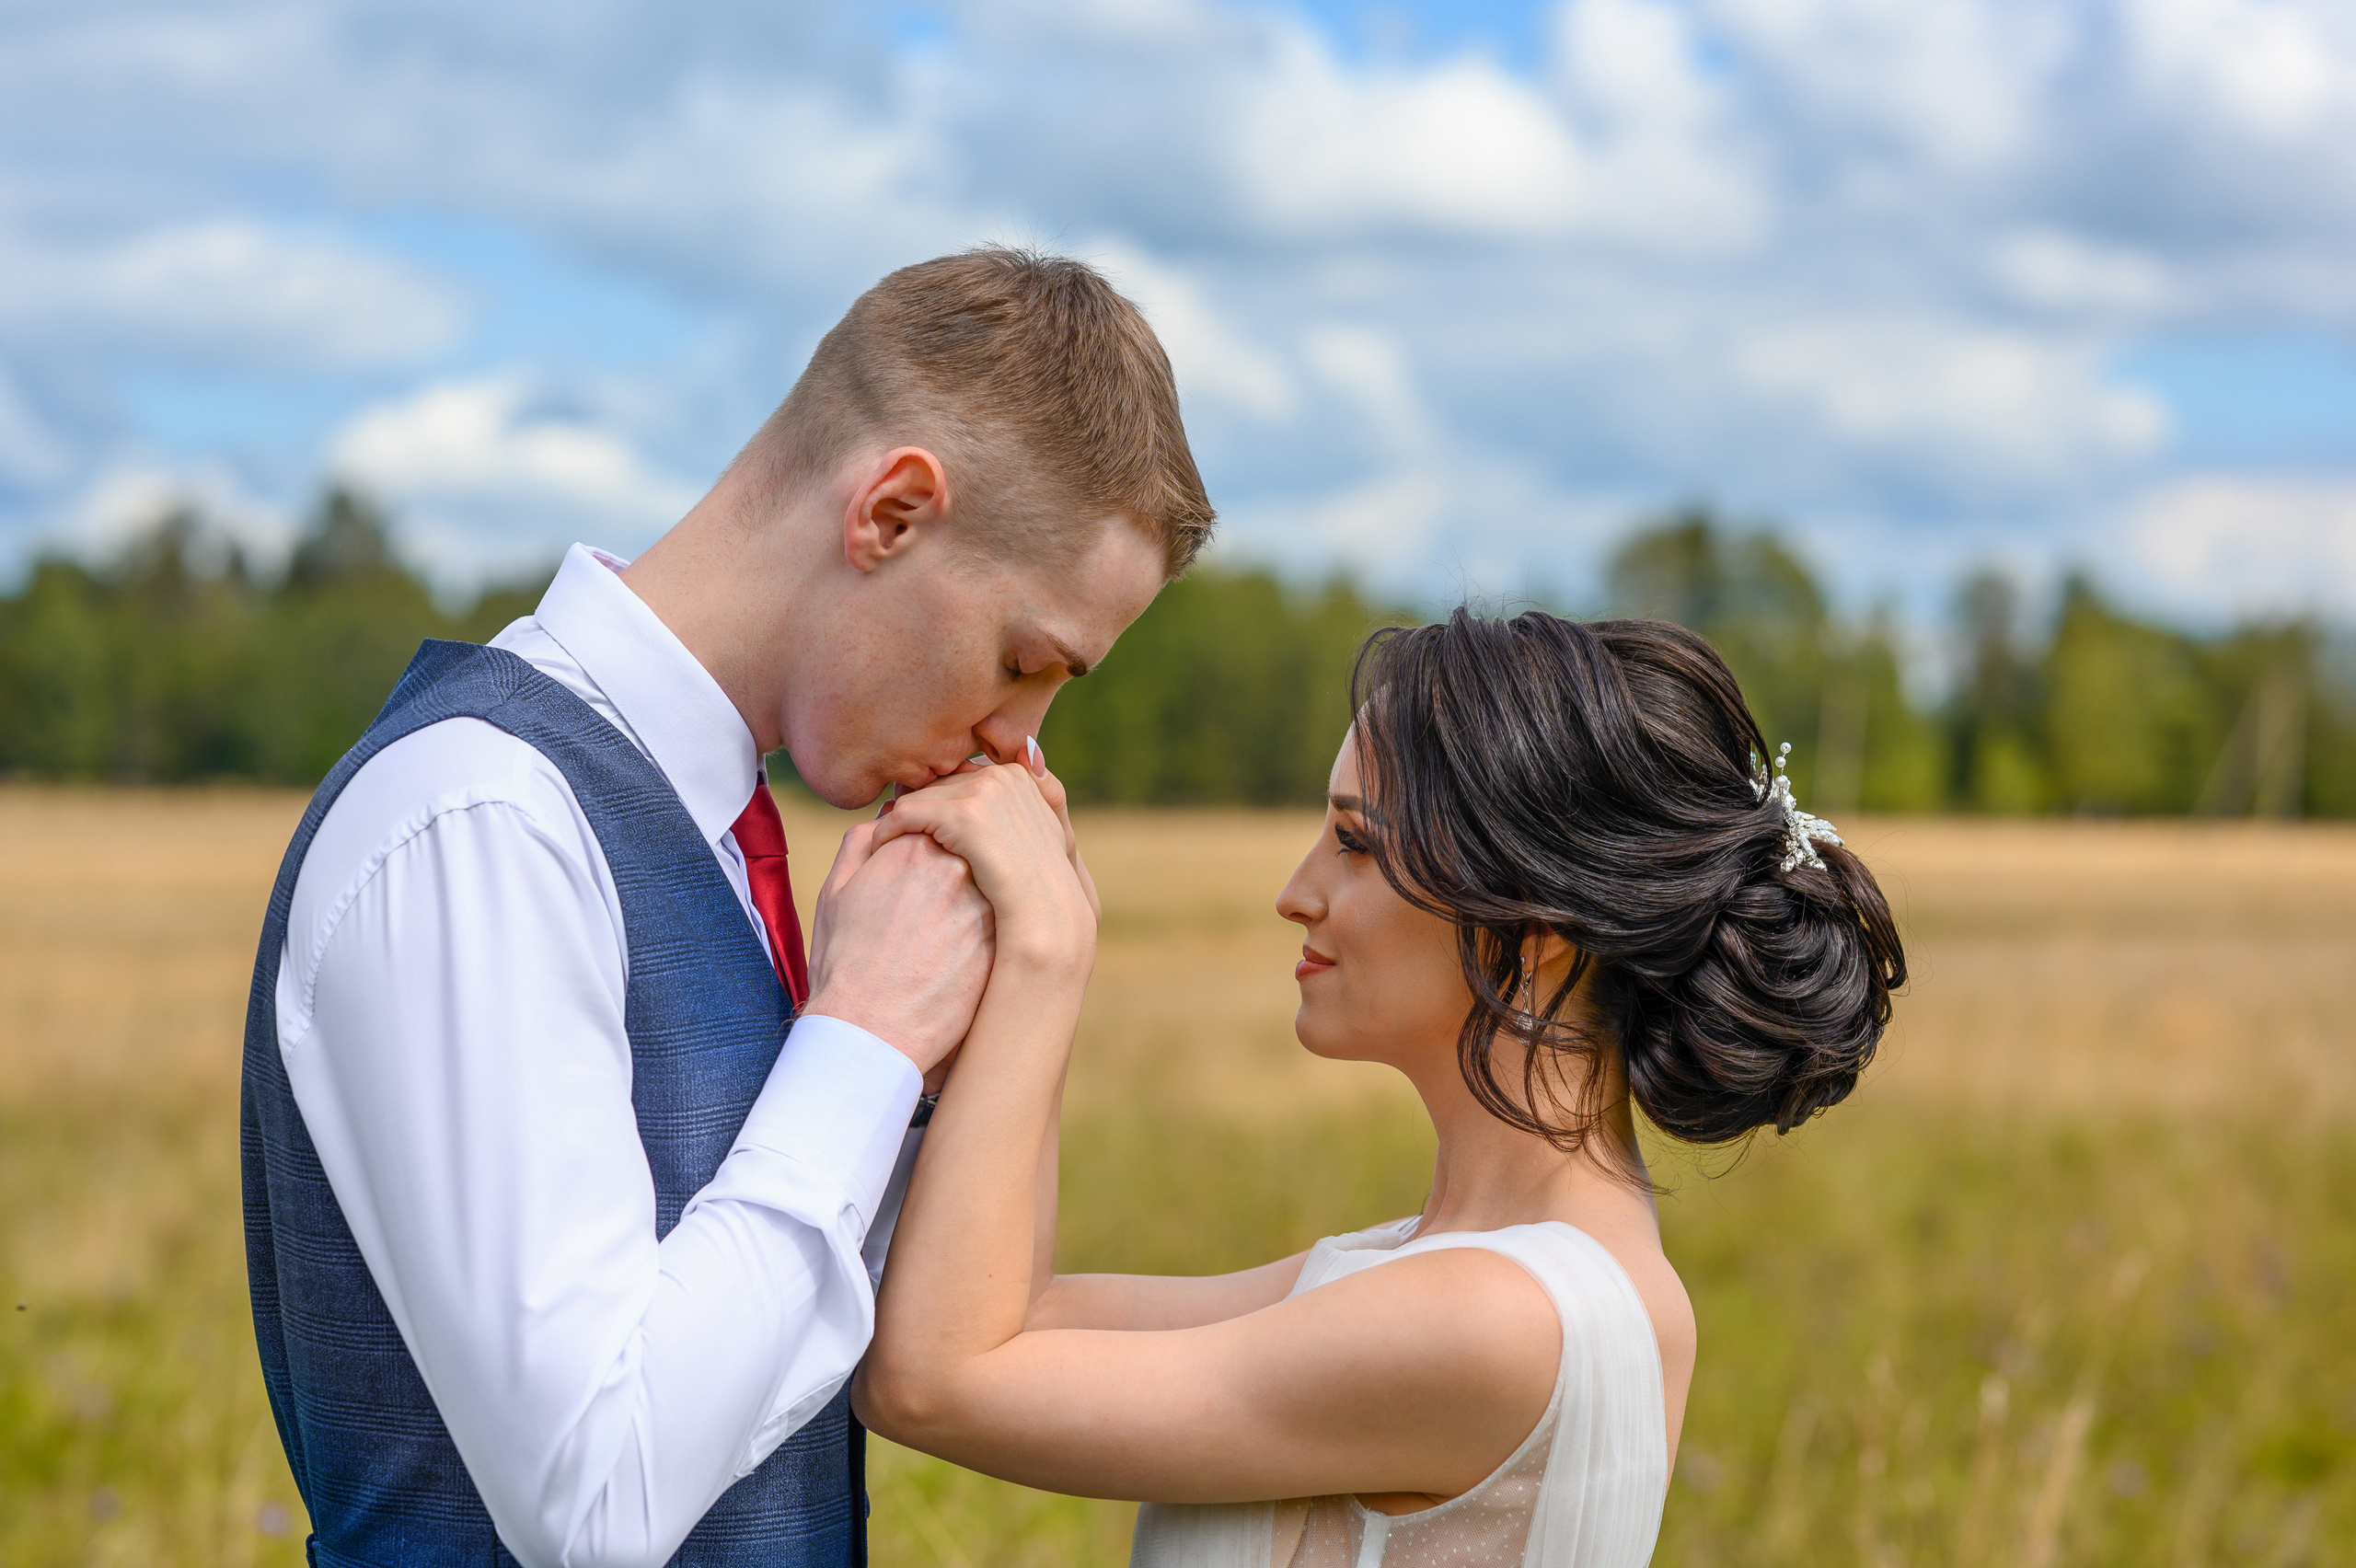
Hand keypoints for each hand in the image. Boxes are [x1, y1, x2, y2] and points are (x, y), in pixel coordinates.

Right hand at [803, 822, 992, 1075]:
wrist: (869, 1032)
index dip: (932, 836)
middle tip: (938, 894)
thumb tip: (891, 818)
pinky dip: (997, 918)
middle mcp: (956, 868)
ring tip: (950, 922)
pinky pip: (1008, 913)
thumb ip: (861, 842)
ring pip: (994, 878)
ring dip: (983, 887)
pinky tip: (967, 944)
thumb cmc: (844, 966)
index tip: (922, 861)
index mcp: (913, 847)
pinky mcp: (1003, 940)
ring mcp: (985, 904)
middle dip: (961, 857)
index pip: (940, 819)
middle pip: (972, 844)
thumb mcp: (836, 893)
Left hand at [872, 757, 1094, 974]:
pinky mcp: (963, 815)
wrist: (1047, 922)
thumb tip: (1028, 754)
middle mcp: (1002, 774)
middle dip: (915, 811)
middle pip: (934, 785)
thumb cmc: (1044, 891)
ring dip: (896, 823)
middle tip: (893, 839)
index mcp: (1017, 775)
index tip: (921, 831)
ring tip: (884, 849)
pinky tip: (878, 854)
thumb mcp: (1053, 835)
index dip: (937, 806)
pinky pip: (903, 814)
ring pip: (915, 796)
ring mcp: (985, 792)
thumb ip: (1042, 794)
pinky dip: (885, 833)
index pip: (957, 779)